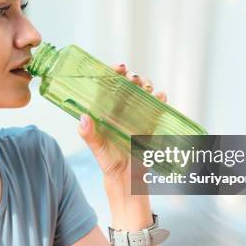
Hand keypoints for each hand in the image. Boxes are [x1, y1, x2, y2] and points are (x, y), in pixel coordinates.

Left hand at [77, 63, 167, 186]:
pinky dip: (160, 99)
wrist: (127, 178)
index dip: (113, 73)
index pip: (109, 85)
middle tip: (133, 78)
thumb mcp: (97, 148)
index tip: (118, 68)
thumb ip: (90, 135)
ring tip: (146, 87)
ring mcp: (137, 114)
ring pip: (144, 92)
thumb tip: (84, 118)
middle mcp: (122, 109)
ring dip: (147, 85)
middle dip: (133, 77)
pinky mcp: (151, 122)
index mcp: (106, 110)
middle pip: (129, 84)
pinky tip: (160, 97)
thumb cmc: (108, 161)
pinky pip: (158, 106)